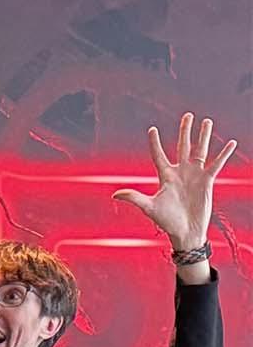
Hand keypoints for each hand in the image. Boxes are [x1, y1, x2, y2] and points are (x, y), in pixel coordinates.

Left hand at [112, 113, 236, 251]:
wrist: (185, 231)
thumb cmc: (166, 221)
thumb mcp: (149, 208)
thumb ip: (134, 198)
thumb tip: (115, 194)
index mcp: (165, 177)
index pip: (158, 155)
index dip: (155, 143)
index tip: (152, 129)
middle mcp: (181, 172)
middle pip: (182, 146)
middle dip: (185, 131)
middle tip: (188, 115)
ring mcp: (195, 175)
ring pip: (200, 150)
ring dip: (204, 136)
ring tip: (207, 121)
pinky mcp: (208, 181)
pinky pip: (217, 164)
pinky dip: (224, 154)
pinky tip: (231, 143)